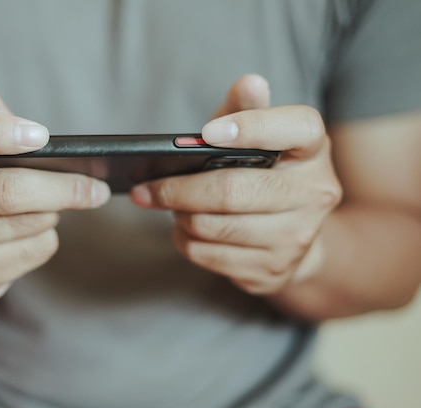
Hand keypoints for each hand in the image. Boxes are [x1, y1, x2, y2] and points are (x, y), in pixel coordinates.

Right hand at [0, 86, 110, 301]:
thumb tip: (33, 135)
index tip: (41, 136)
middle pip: (3, 191)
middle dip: (60, 187)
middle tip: (96, 186)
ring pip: (27, 223)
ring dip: (54, 210)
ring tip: (54, 201)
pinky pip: (35, 250)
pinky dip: (47, 235)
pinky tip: (34, 228)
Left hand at [131, 75, 341, 294]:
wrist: (296, 237)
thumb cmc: (267, 174)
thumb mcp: (259, 137)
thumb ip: (246, 109)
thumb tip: (249, 83)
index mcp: (313, 149)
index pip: (296, 128)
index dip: (252, 127)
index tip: (208, 133)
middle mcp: (315, 193)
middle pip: (233, 191)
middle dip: (179, 189)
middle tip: (145, 187)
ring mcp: (296, 238)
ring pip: (215, 227)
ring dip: (179, 216)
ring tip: (166, 204)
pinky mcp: (272, 270)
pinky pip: (210, 256)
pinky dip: (185, 241)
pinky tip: (184, 229)